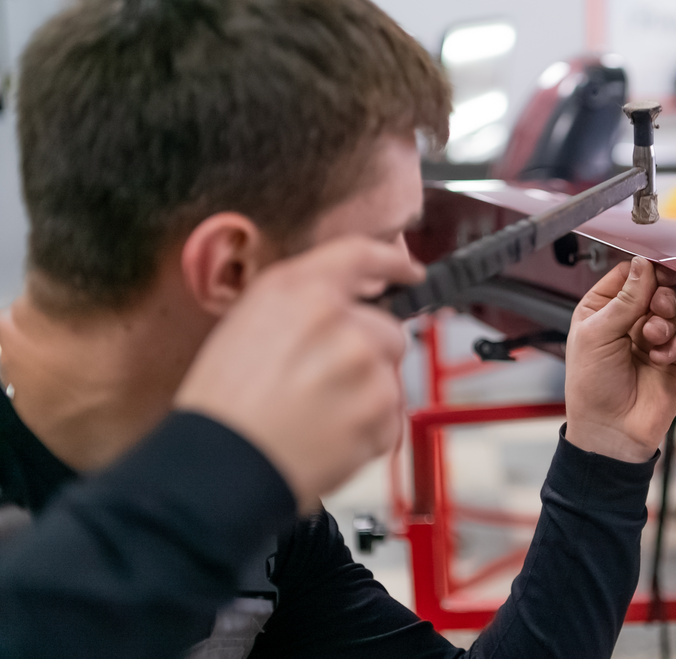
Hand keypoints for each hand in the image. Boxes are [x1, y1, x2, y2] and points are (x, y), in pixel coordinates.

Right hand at [174, 236, 422, 511]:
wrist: (217, 469)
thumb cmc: (221, 404)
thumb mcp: (245, 323)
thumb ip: (303, 301)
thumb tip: (347, 300)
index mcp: (300, 291)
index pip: (361, 256)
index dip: (390, 262)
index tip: (407, 270)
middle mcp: (341, 322)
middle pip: (385, 326)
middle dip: (366, 351)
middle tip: (323, 381)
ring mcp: (367, 368)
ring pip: (390, 373)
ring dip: (366, 392)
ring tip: (316, 414)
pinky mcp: (381, 413)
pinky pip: (390, 416)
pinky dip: (367, 430)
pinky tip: (327, 437)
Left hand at [564, 257, 675, 462]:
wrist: (612, 430)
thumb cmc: (592, 388)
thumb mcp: (597, 334)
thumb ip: (624, 299)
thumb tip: (643, 266)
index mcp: (602, 308)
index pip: (629, 274)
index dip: (644, 271)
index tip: (655, 272)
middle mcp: (629, 320)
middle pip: (658, 287)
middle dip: (661, 295)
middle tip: (656, 306)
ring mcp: (654, 337)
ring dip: (667, 321)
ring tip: (652, 338)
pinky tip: (660, 357)